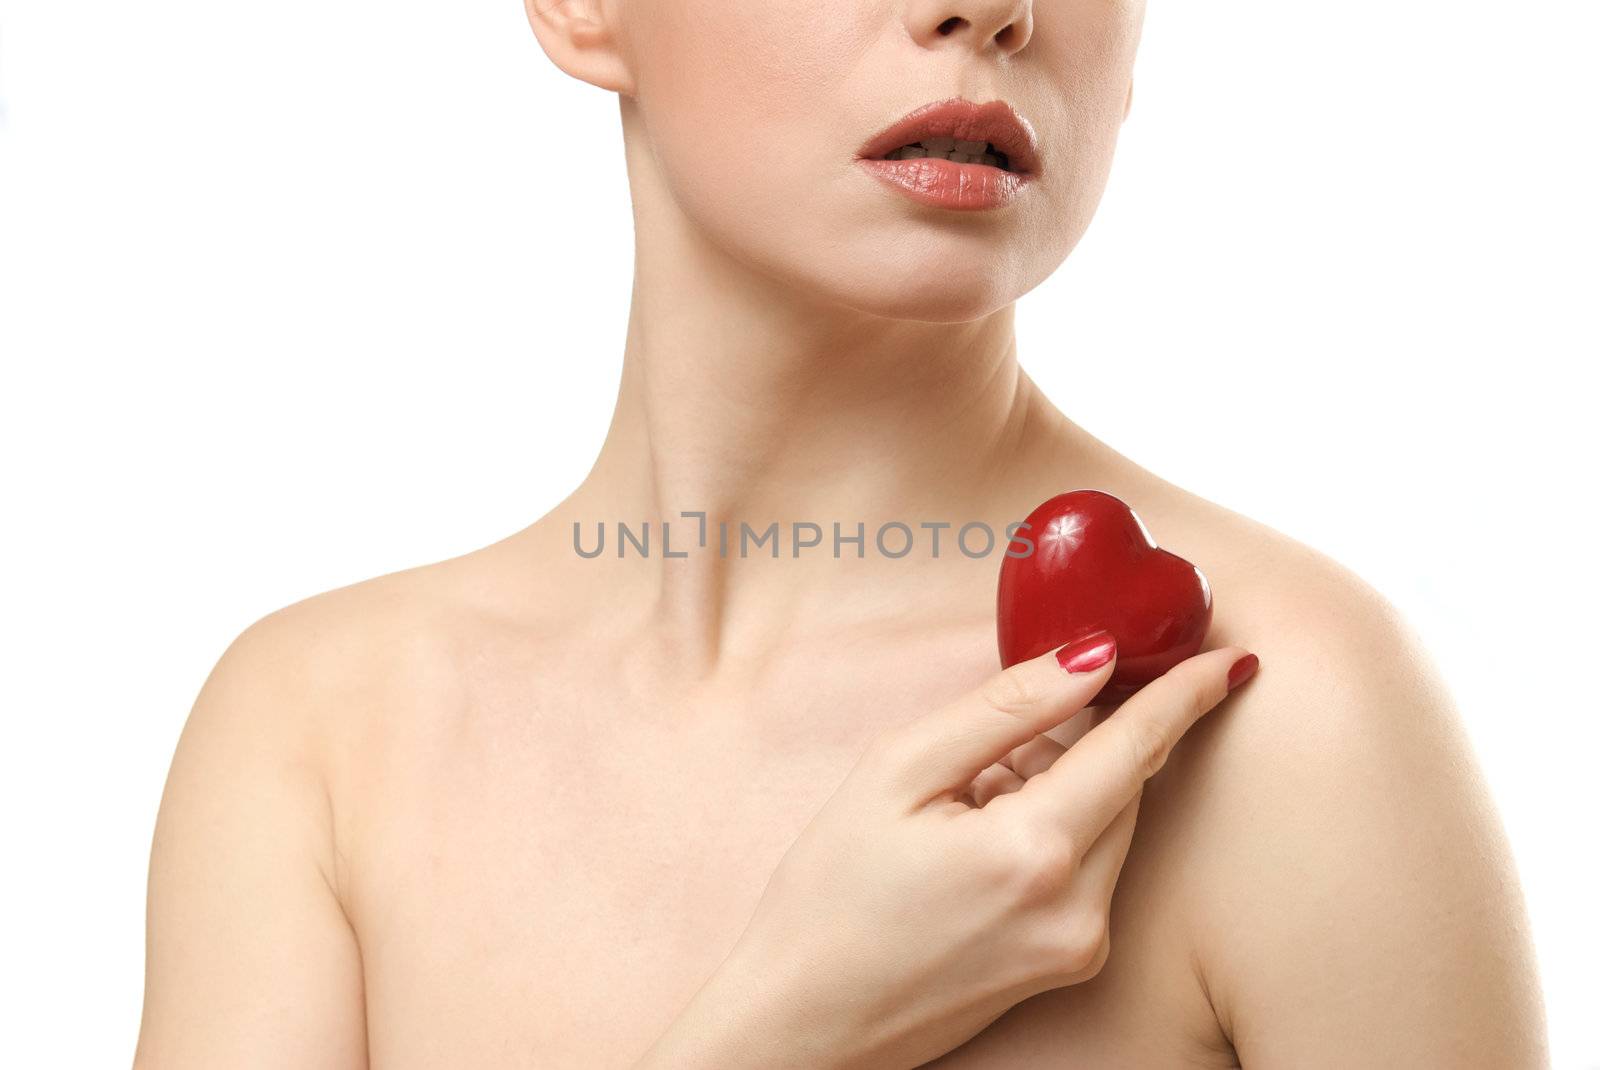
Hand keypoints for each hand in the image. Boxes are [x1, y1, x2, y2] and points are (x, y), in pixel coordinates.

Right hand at [635, 633, 1258, 1069]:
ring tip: (968, 798)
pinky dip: (1058, 829)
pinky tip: (979, 839)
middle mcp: (1080, 910)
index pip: (1139, 749)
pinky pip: (1091, 869)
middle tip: (1010, 729)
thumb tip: (1093, 659)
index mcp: (1036, 852)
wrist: (806, 1018)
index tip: (1230, 653)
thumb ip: (1002, 709)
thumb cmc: (830, 893)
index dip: (1186, 692)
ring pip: (1112, 827)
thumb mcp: (896, 772)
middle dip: (1093, 736)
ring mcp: (1080, 947)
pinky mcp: (1071, 966)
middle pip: (1129, 786)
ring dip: (1069, 785)